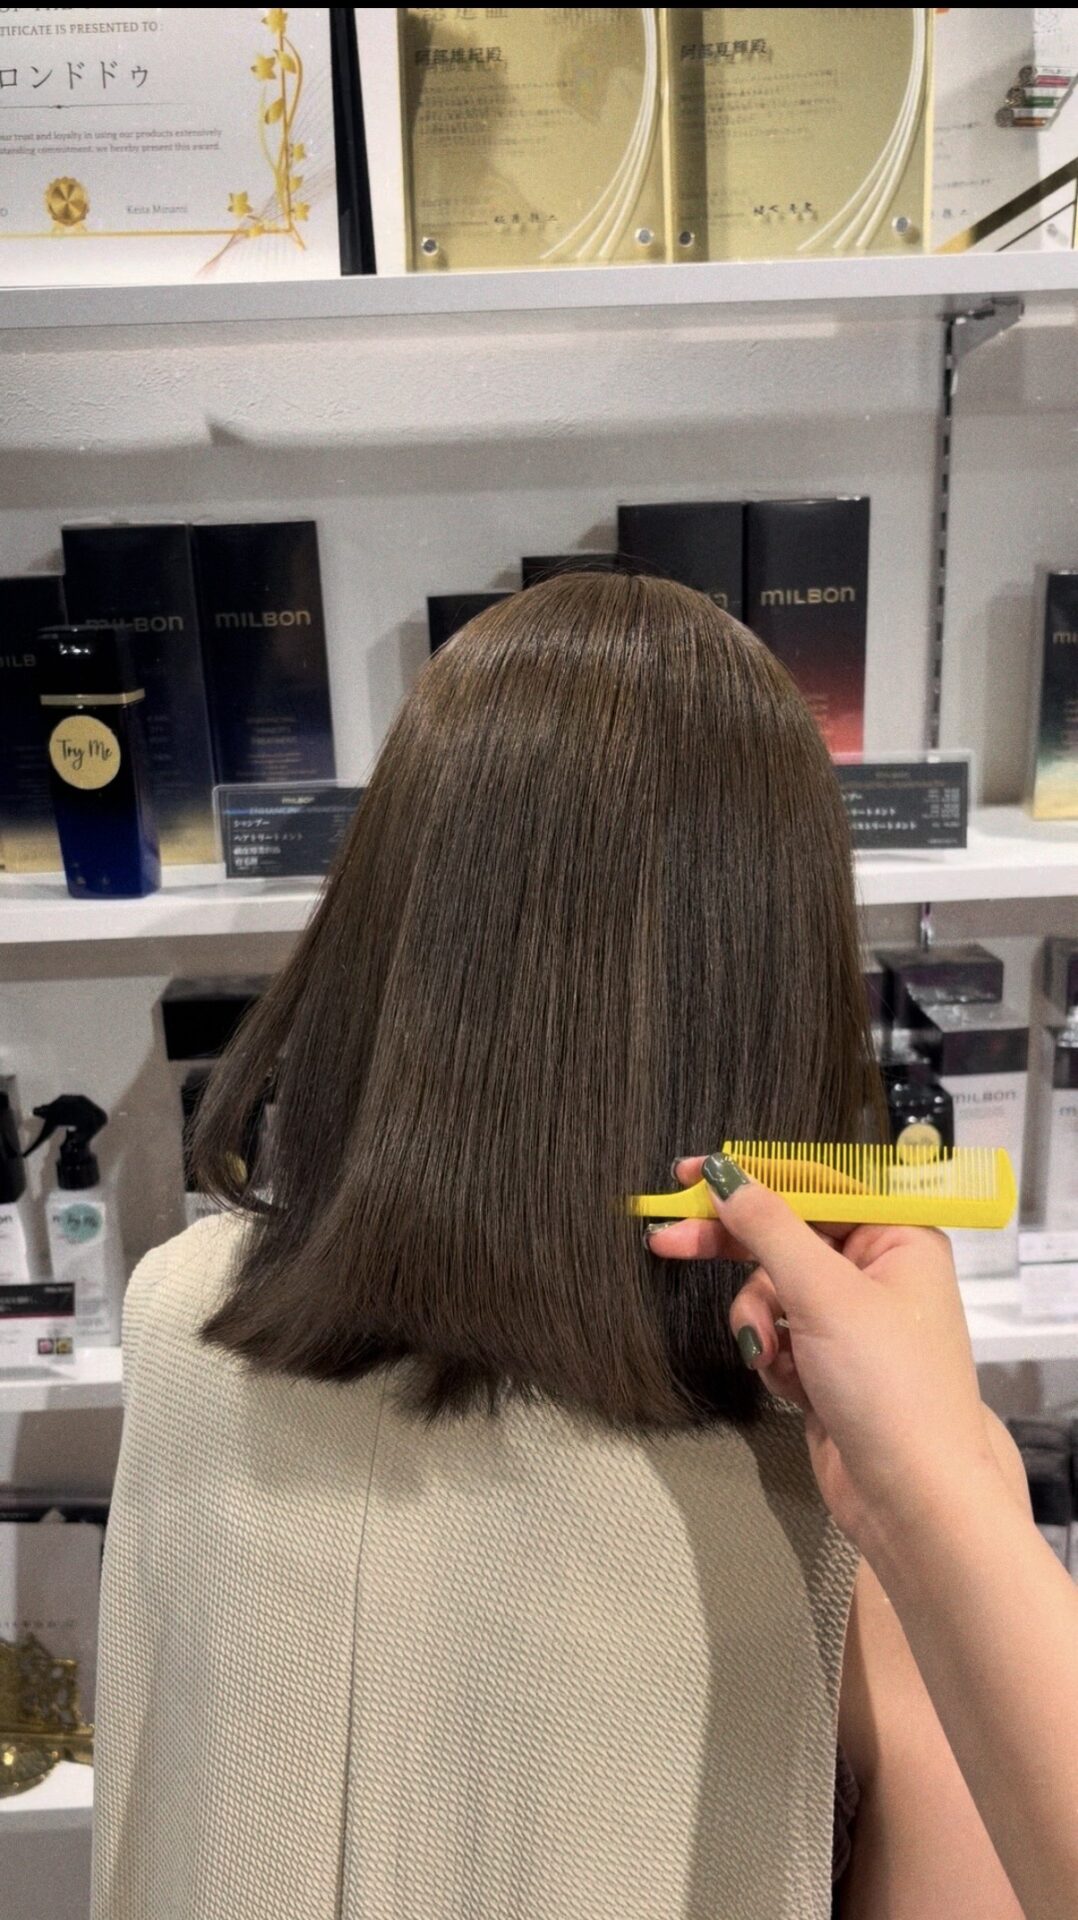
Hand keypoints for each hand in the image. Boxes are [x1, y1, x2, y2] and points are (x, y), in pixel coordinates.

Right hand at [647, 1154, 1005, 1554]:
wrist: (912, 1502)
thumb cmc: (887, 1387)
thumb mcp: (823, 1294)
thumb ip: (767, 1228)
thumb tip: (726, 1176)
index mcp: (899, 1238)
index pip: (815, 1187)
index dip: (751, 1178)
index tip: (691, 1175)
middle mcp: (880, 1273)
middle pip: (786, 1238)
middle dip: (733, 1249)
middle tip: (667, 1242)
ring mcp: (853, 1323)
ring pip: (772, 1292)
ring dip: (759, 1321)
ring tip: (771, 1354)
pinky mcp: (830, 1367)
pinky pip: (778, 1338)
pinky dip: (772, 1357)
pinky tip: (792, 1387)